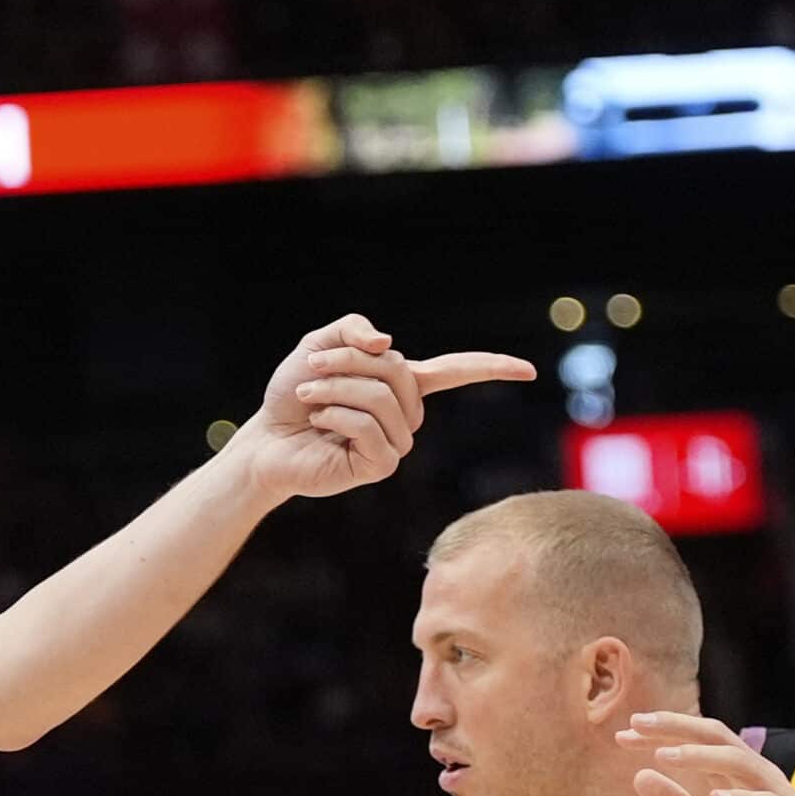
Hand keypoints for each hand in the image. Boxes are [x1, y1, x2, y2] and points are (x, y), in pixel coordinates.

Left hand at [227, 313, 532, 502]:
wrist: (266, 440)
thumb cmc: (293, 394)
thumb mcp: (320, 345)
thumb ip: (354, 330)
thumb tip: (390, 345)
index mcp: (401, 384)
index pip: (456, 372)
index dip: (490, 369)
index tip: (528, 371)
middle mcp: (406, 415)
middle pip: (399, 373)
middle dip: (350, 363)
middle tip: (311, 371)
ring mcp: (396, 443)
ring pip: (383, 399)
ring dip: (337, 389)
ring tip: (309, 397)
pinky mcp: (379, 466)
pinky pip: (370, 428)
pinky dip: (338, 415)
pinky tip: (320, 421)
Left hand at [620, 713, 794, 795]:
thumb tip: (639, 776)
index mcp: (737, 781)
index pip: (697, 744)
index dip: (661, 735)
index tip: (622, 733)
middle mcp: (759, 781)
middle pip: (718, 739)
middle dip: (678, 728)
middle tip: (637, 722)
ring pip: (743, 765)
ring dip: (703, 757)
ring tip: (665, 755)